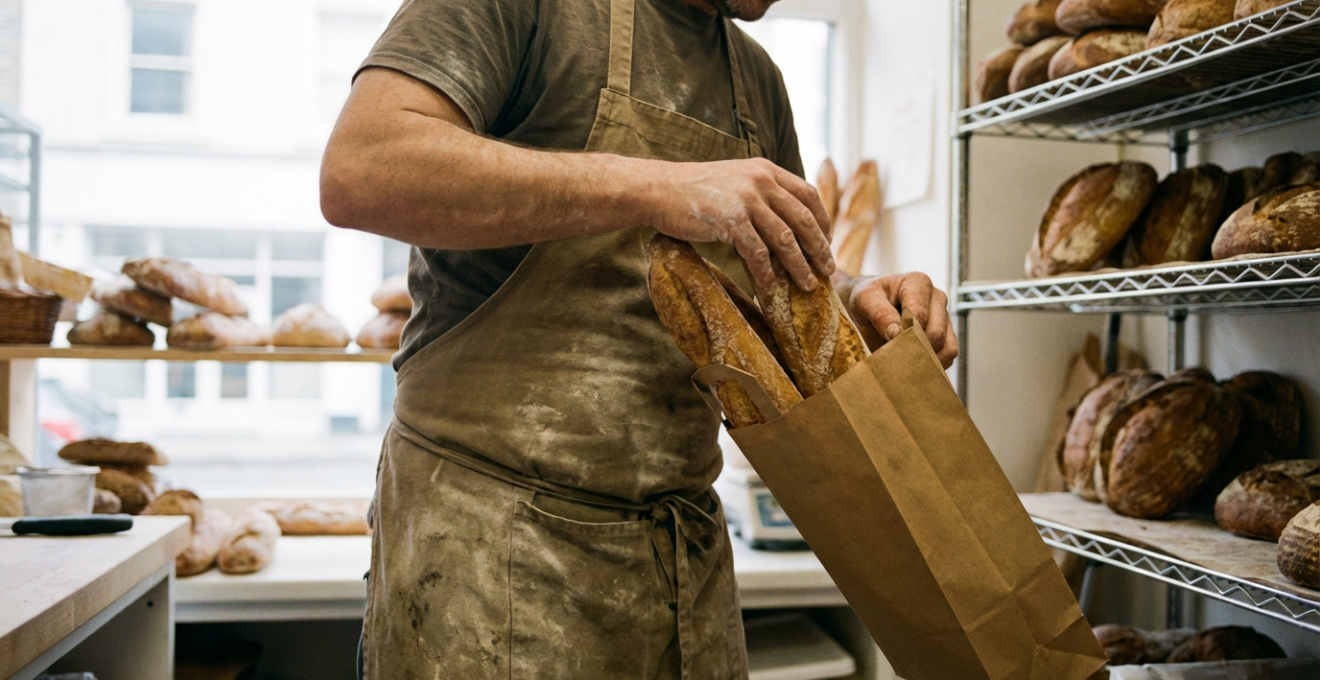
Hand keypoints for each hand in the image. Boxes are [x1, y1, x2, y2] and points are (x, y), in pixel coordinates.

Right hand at [644, 157, 833, 294]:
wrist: (658, 189)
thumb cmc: (693, 190)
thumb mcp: (734, 180)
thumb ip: (759, 193)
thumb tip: (782, 221)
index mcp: (765, 170)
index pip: (808, 194)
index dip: (822, 220)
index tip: (826, 241)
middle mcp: (761, 181)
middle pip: (803, 218)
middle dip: (819, 247)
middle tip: (827, 269)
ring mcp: (746, 200)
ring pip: (785, 239)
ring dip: (800, 265)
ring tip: (809, 284)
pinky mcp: (730, 221)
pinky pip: (758, 253)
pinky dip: (767, 274)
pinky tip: (770, 288)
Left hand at [847, 273, 957, 368]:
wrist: (869, 304)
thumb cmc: (867, 298)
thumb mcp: (864, 299)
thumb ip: (879, 313)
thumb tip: (896, 333)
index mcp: (918, 283)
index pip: (919, 315)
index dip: (904, 334)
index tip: (888, 344)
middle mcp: (937, 297)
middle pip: (936, 333)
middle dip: (915, 350)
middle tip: (894, 360)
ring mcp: (944, 316)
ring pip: (947, 347)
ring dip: (927, 361)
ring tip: (904, 365)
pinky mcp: (947, 334)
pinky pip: (948, 356)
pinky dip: (933, 366)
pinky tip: (914, 366)